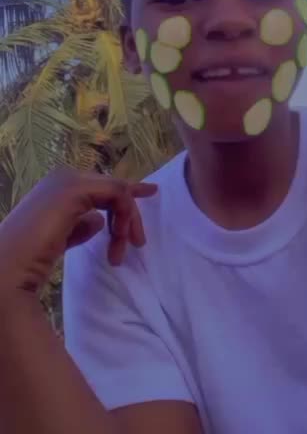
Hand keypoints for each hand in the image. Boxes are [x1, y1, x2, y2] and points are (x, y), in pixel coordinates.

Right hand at [0, 167, 157, 296]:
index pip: (102, 184)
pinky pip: (117, 194)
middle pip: (113, 188)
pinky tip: (120, 237)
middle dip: (129, 216)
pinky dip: (125, 215)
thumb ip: (80, 226)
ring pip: (119, 190)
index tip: (152, 191)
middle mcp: (63, 176)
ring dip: (127, 221)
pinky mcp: (74, 189)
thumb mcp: (61, 239)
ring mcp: (68, 180)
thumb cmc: (29, 261)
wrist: (7, 270)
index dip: (128, 189)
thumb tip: (99, 220)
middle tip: (136, 245)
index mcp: (57, 187)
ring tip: (120, 252)